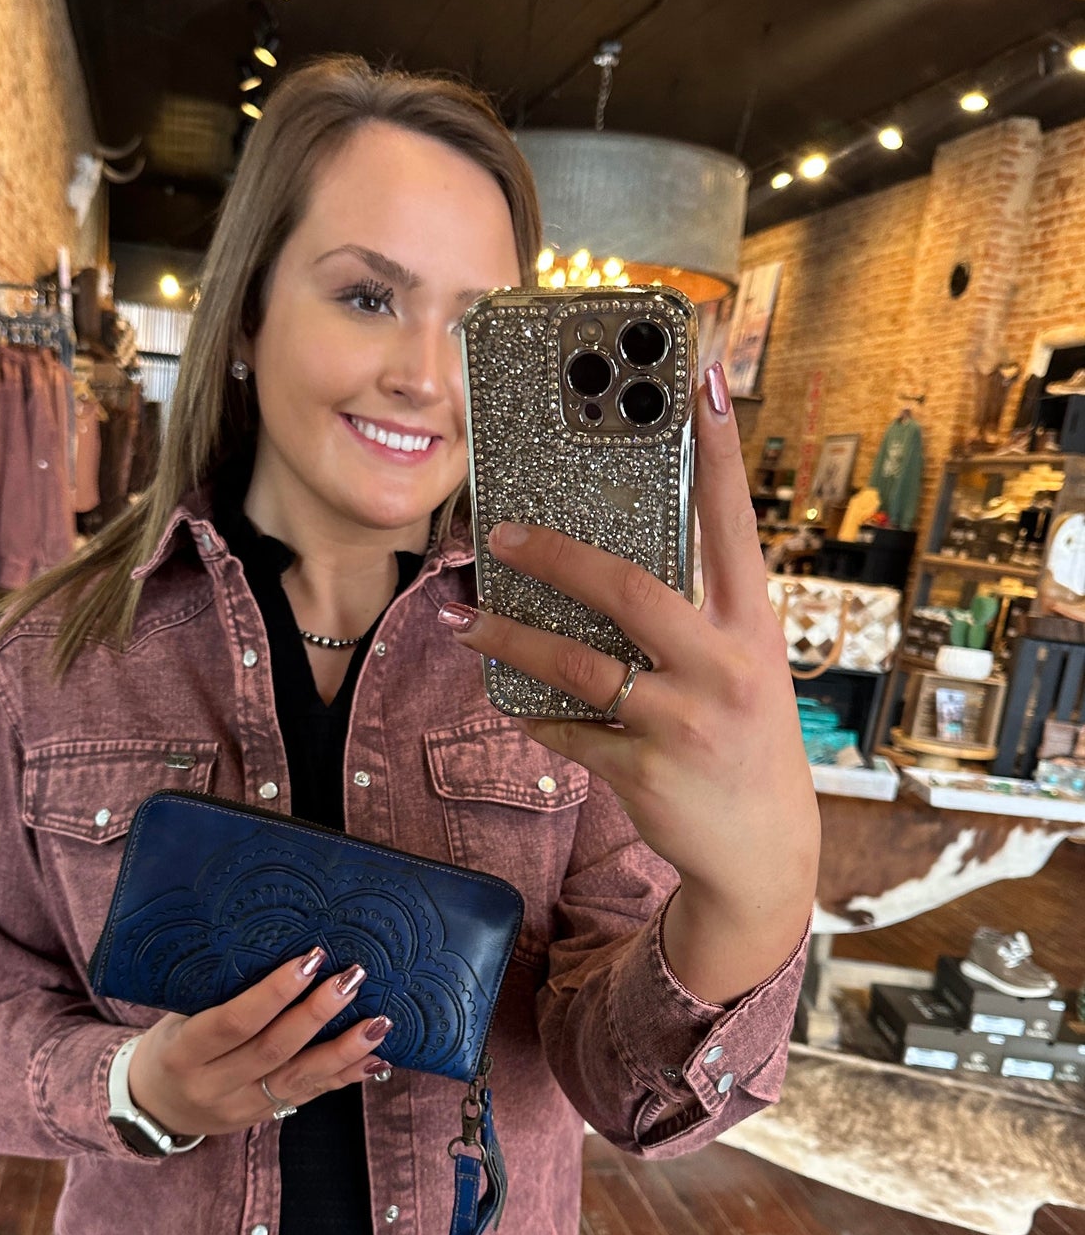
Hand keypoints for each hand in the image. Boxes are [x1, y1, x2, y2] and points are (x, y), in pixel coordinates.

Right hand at [126, 949, 392, 1135]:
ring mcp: (239, 1107)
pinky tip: (374, 1059)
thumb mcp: (177, 1018)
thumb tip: (284, 952)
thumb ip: (219, 996)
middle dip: (318, 1013)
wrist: (155, 1107)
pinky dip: (345, 1076)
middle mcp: (212, 1085)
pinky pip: (310, 1096)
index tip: (309, 960)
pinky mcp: (263, 1119)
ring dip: (343, 1050)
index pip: (234, 1022)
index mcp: (183, 1053)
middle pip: (274, 1049)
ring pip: (299, 1079)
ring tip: (379, 1023)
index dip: (274, 992)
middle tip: (351, 979)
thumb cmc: (171, 1044)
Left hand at [440, 362, 818, 997]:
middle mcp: (724, 666)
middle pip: (630, 588)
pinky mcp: (645, 770)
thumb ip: (696, 617)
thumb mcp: (743, 669)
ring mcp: (684, 720)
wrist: (764, 853)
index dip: (716, 450)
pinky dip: (537, 715)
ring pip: (578, 664)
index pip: (733, 521)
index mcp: (753, 626)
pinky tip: (515, 701)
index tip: (696, 380)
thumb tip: (609, 564)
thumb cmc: (744, 741)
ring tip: (471, 625)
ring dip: (514, 641)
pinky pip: (569, 730)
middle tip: (499, 535)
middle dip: (556, 556)